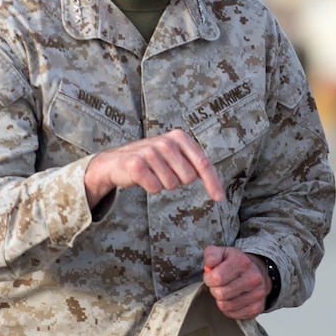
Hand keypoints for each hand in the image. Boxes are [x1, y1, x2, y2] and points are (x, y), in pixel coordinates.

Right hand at [83, 129, 223, 206]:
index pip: (203, 163)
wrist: (117, 161)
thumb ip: (194, 164)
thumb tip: (217, 186)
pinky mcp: (136, 165)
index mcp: (179, 138)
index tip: (219, 197)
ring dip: (163, 184)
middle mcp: (166, 142)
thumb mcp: (175, 155)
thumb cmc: (152, 159)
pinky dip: (151, 188)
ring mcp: (150, 152)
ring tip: (153, 174)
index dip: (213, 182)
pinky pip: (155, 188)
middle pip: (188, 178)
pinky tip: (144, 178)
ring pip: (172, 185)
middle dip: (179, 181)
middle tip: (165, 173)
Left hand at [201, 246, 270, 319]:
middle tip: (219, 284)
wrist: (257, 271)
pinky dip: (229, 309)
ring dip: (221, 300)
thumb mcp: (222, 253)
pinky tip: (233, 298)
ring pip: (225, 306)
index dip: (208, 279)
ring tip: (226, 291)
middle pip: (220, 294)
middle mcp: (253, 278)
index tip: (211, 276)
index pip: (217, 278)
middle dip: (215, 290)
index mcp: (242, 262)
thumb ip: (212, 255)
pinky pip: (232, 314)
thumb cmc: (236, 264)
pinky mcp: (257, 307)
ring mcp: (257, 294)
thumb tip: (209, 264)